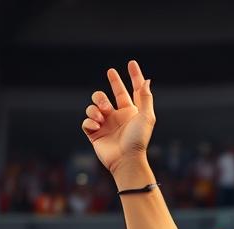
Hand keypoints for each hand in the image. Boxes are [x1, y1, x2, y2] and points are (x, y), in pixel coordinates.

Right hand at [81, 60, 154, 182]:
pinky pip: (86, 121)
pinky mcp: (94, 133)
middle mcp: (119, 116)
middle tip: (111, 72)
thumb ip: (145, 98)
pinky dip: (90, 121)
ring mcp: (106, 124)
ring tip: (102, 115)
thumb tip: (147, 80)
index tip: (131, 63)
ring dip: (96, 106)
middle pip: (112, 94)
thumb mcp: (145, 117)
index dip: (134, 77)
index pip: (133, 91)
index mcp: (133, 112)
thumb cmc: (138, 140)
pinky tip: (97, 126)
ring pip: (95, 105)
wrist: (125, 160)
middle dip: (112, 82)